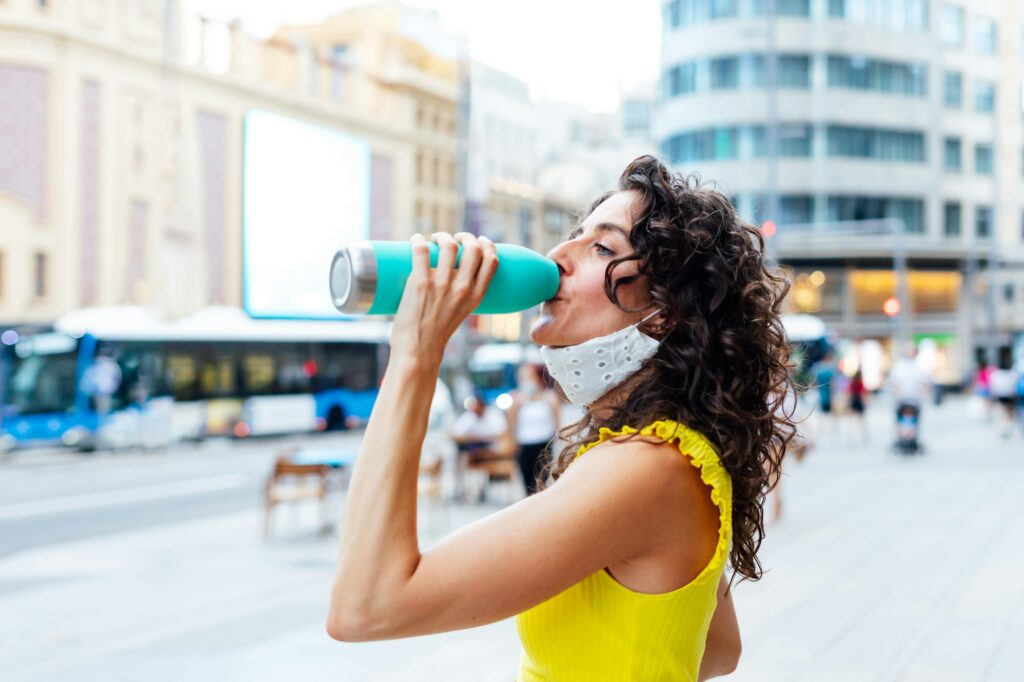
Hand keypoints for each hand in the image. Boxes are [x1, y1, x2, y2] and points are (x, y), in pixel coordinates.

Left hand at [389, 232, 498, 365]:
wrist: (418, 350)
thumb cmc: (436, 334)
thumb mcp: (461, 313)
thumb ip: (461, 295)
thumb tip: (450, 276)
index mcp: (476, 296)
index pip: (492, 261)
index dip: (488, 245)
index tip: (479, 240)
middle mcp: (463, 288)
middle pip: (473, 248)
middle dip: (466, 236)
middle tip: (455, 238)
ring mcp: (442, 284)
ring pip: (450, 245)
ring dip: (442, 236)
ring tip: (434, 240)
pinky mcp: (420, 283)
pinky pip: (421, 251)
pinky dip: (418, 241)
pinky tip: (416, 239)